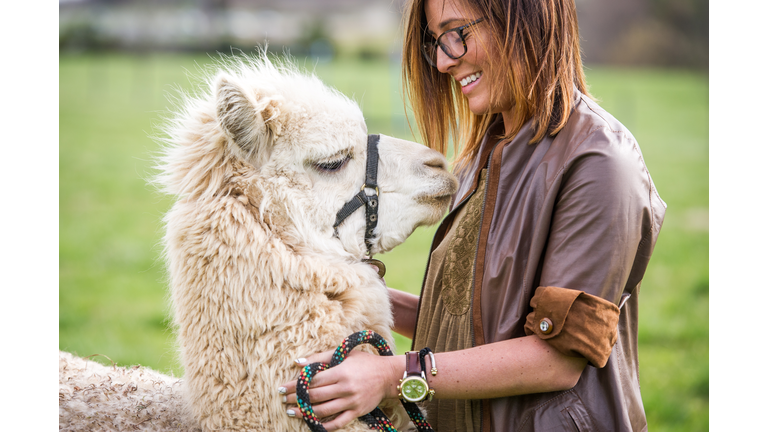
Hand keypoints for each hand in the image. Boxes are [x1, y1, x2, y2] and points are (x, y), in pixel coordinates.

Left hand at [278, 349, 402, 430]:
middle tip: (284, 399)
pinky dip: (324, 425)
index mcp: (341, 372)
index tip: (283, 387)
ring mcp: (351, 402)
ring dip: (305, 412)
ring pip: (323, 410)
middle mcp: (345, 388)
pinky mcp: (356, 412)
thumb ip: (320, 358)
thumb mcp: (344, 354)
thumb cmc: (364, 362)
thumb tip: (297, 362)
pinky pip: (338, 422)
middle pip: (315, 396)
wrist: (388, 375)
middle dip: (296, 398)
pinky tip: (312, 423)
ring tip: (292, 411)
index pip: (313, 380)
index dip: (296, 385)